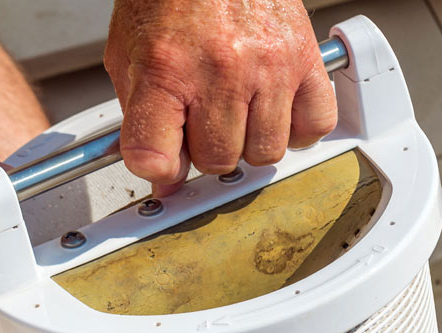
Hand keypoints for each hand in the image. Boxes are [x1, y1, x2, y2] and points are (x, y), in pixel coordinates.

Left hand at [104, 0, 337, 188]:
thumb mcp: (127, 51)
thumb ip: (137, 114)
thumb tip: (157, 171)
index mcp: (165, 67)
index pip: (154, 156)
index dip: (157, 170)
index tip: (162, 164)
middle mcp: (220, 69)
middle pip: (216, 160)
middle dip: (204, 149)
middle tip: (199, 121)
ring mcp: (268, 65)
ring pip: (264, 151)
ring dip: (247, 142)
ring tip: (235, 111)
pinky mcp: (304, 58)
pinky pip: (314, 125)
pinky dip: (296, 128)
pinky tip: (273, 110)